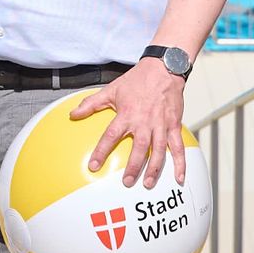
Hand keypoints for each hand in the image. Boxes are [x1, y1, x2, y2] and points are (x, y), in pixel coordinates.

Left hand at [71, 61, 189, 188]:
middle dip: (134, 167)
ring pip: (159, 150)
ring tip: (148, 184)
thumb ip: (91, 104)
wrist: (163, 68)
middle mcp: (145, 121)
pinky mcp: (174, 125)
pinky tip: (179, 178)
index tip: (94, 166)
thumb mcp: (111, 90)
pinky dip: (180, 163)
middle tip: (127, 182)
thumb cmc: (137, 80)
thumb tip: (73, 114)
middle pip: (139, 148)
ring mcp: (161, 124)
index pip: (111, 135)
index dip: (101, 151)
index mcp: (127, 114)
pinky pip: (178, 147)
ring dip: (154, 169)